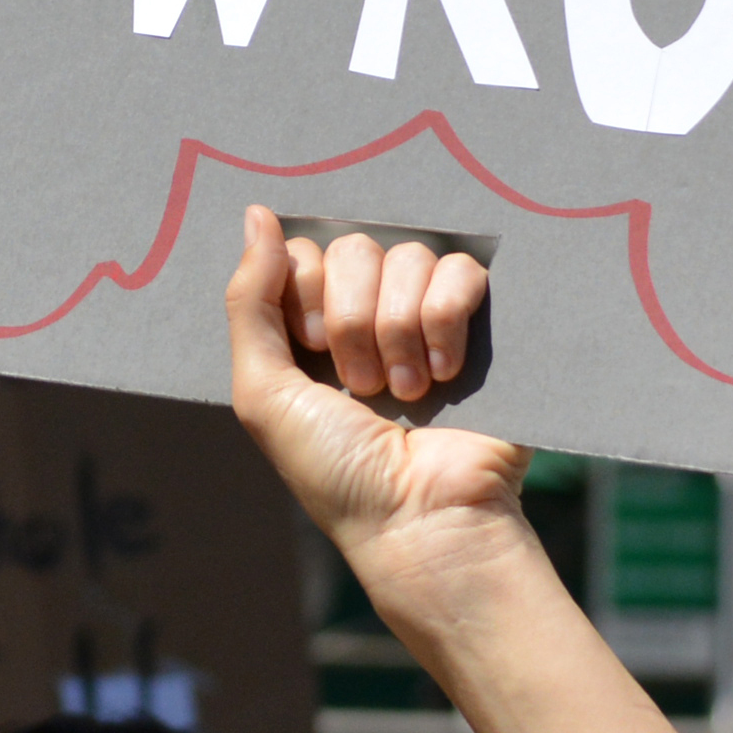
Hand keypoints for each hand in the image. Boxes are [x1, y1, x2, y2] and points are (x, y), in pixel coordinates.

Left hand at [224, 208, 528, 569]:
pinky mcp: (483, 322)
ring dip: (399, 331)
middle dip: (353, 320)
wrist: (419, 517)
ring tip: (405, 392)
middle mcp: (370, 314)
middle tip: (360, 382)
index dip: (308, 292)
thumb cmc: (335, 470)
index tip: (312, 349)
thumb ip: (250, 301)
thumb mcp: (263, 393)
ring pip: (410, 257)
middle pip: (356, 247)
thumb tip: (256, 215)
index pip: (305, 251)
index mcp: (315, 327)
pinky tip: (444, 375)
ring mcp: (427, 316)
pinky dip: (446, 321)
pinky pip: (463, 272)